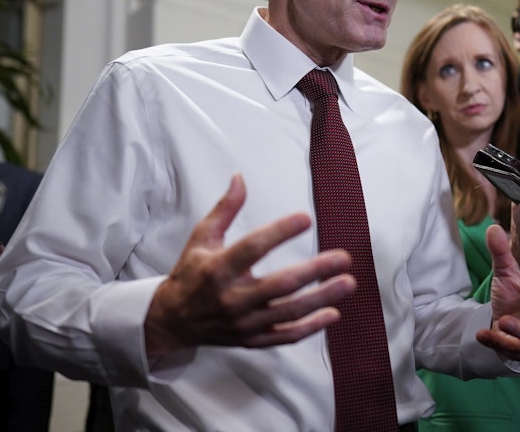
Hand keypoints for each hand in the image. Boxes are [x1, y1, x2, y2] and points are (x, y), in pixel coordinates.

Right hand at [144, 175, 356, 356]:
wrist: (172, 320)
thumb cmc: (191, 273)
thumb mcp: (201, 238)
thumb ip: (225, 209)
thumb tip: (240, 178)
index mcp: (218, 268)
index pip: (253, 248)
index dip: (280, 232)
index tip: (306, 218)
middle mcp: (232, 298)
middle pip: (280, 284)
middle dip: (315, 271)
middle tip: (344, 257)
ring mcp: (243, 323)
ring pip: (288, 312)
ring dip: (321, 298)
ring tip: (348, 283)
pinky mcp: (251, 340)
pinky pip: (284, 336)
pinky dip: (310, 327)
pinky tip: (333, 313)